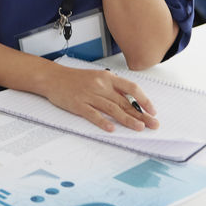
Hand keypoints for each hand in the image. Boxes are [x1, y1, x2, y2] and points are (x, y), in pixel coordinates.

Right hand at [42, 65, 157, 131]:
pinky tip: (112, 129)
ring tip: (139, 128)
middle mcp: (100, 85)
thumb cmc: (76, 79)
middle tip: (153, 124)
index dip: (144, 100)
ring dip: (127, 120)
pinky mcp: (78, 104)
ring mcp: (89, 95)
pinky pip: (93, 114)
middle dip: (141, 114)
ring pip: (112, 109)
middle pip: (124, 102)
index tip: (152, 111)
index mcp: (107, 78)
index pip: (131, 88)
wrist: (53, 78)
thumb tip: (131, 101)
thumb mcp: (97, 77)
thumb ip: (113, 88)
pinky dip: (103, 122)